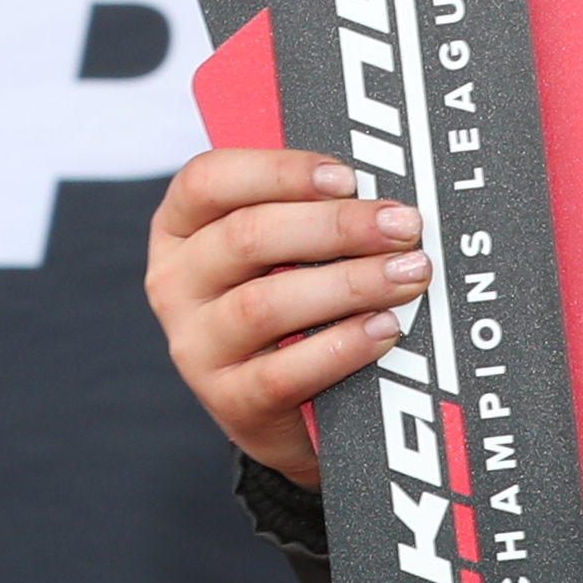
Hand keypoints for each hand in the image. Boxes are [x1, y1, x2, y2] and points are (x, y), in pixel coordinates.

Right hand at [143, 147, 427, 484]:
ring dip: (348, 284)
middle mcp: (175, 283)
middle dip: (337, 226)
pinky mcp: (228, 401)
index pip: (209, 181)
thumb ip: (311, 211)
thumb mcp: (281, 251)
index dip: (280, 172)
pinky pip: (283, 372)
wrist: (281, 410)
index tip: (347, 177)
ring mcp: (195, 346)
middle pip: (246, 238)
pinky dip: (341, 347)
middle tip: (403, 225)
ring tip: (407, 275)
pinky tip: (384, 329)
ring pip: (264, 305)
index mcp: (180, 227)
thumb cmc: (289, 305)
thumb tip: (378, 192)